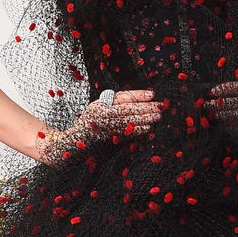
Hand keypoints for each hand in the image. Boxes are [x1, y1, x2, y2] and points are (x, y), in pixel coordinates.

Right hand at [34, 89, 162, 164]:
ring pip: (129, 122)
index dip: (138, 96)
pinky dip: (138, 130)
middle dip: (146, 108)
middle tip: (161, 106)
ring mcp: (106, 128)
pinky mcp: (109, 138)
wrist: (75, 141)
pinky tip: (148, 128)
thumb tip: (142, 97)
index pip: (122, 99)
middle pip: (128, 110)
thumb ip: (117, 100)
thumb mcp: (100, 105)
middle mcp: (102, 116)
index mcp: (100, 106)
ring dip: (145, 119)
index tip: (152, 95)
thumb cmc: (91, 120)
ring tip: (158, 116)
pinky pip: (126, 133)